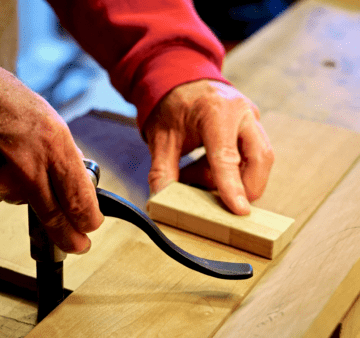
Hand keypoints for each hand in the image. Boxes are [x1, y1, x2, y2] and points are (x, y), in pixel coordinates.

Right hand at [0, 65, 103, 253]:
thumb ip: (61, 150)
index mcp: (53, 145)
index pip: (81, 200)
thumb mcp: (43, 114)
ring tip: (3, 154)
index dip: (89, 219)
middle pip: (55, 221)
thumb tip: (77, 176)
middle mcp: (27, 170)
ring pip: (19, 202)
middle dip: (70, 238)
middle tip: (75, 244)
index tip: (90, 225)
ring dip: (19, 189)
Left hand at [143, 80, 273, 214]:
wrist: (182, 81)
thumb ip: (162, 171)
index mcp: (215, 110)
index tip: (239, 210)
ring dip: (236, 178)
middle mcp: (242, 112)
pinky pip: (254, 156)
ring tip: (196, 174)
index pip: (227, 156)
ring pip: (261, 158)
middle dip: (245, 186)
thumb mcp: (160, 138)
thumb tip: (162, 200)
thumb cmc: (172, 106)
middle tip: (219, 202)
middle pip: (259, 158)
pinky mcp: (254, 127)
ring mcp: (252, 118)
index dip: (232, 186)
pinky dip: (234, 170)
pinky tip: (205, 167)